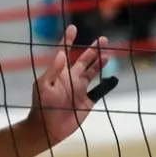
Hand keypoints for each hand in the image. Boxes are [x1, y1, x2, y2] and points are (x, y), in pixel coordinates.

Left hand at [28, 25, 109, 146]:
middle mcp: (72, 78)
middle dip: (93, 49)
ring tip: (108, 54)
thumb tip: (62, 53)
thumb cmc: (41, 106)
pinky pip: (100, 91)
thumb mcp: (44, 86)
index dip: (68, 40)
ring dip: (100, 63)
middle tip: (104, 39)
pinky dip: (107, 85)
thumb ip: (53, 70)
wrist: (47, 128)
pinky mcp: (87, 101)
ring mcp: (80, 90)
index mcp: (60, 72)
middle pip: (85, 60)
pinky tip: (114, 78)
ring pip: (93, 72)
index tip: (73, 27)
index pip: (64, 52)